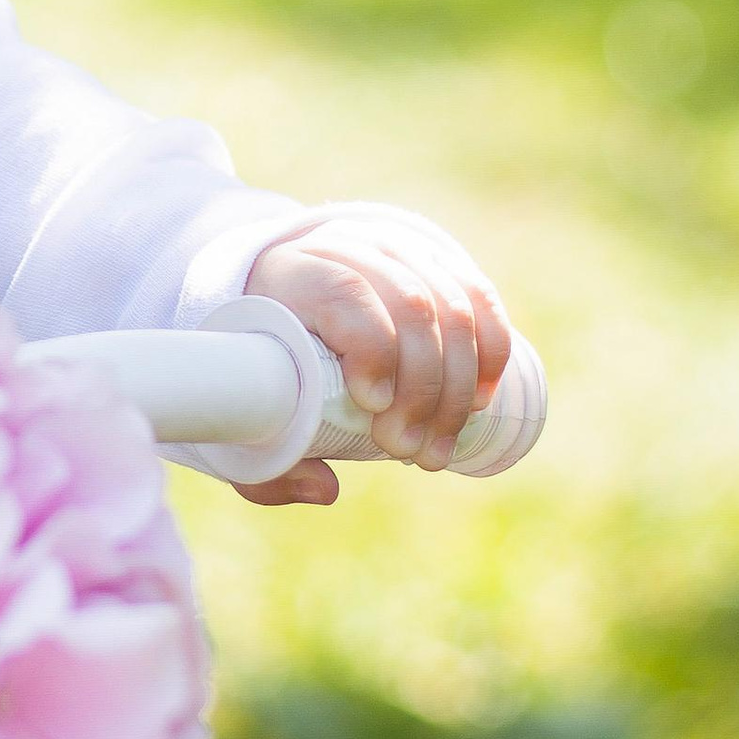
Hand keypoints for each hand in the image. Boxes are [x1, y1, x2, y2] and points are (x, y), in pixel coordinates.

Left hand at [232, 222, 511, 508]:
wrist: (280, 296)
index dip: (371, 347)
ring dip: (456, 388)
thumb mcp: (248, 409)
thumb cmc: (264, 364)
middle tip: (407, 451)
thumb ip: (268, 461)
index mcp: (291, 273)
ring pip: (451, 307)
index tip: (373, 406)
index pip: (344, 291)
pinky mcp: (433, 262)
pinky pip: (478, 297)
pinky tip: (478, 399)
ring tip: (436, 448)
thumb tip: (325, 489)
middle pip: (410, 305)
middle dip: (422, 389)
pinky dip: (490, 350)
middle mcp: (349, 249)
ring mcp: (396, 251)